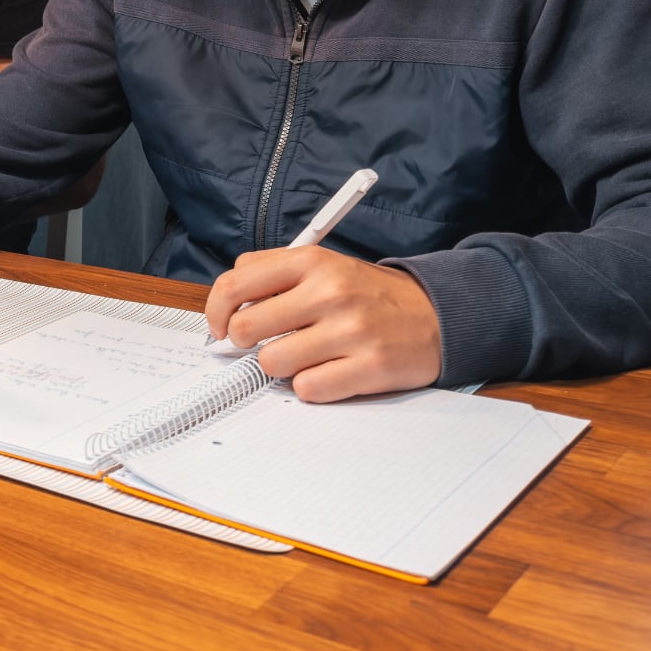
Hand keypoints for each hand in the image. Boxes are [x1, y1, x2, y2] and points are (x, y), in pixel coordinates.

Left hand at [204, 244, 441, 402]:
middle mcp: (330, 292)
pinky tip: (330, 371)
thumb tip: (225, 307)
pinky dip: (311, 386)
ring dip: (282, 366)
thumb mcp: (324, 266)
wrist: (436, 314)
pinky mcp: (369, 367)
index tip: (219, 326)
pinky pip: (307, 389)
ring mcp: (350, 330)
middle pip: (246, 328)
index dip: (215, 311)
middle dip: (247, 342)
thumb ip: (273, 274)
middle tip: (265, 342)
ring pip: (273, 363)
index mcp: (312, 262)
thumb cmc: (368, 294)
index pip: (235, 284)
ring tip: (306, 355)